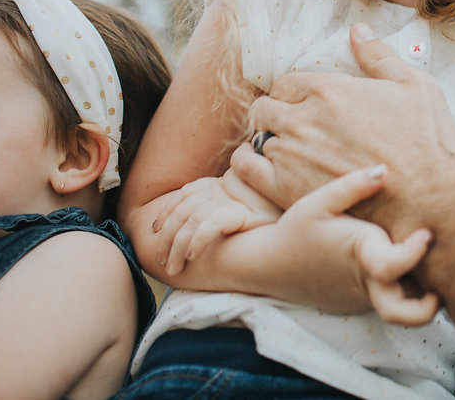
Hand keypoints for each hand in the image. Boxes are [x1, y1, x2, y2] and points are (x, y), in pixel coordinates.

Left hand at [152, 168, 280, 274]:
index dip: (167, 210)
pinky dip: (198, 238)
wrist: (300, 230)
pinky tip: (192, 255)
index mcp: (224, 186)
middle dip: (167, 235)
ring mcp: (236, 201)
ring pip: (193, 218)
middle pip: (185, 208)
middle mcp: (227, 190)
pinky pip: (213, 223)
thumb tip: (189, 231)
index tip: (154, 230)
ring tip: (173, 267)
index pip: (186, 193)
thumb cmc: (269, 229)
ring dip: (177, 245)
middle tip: (162, 260)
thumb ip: (219, 216)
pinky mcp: (245, 214)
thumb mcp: (242, 217)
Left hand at [232, 23, 454, 235]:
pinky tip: (270, 172)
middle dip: (277, 116)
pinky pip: (245, 168)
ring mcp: (290, 154)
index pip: (285, 83)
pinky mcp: (284, 189)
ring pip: (256, 137)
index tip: (306, 109)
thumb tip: (357, 29)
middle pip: (264, 108)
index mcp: (328, 89)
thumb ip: (379, 56)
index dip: (294, 95)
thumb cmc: (428, 142)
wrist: (428, 200)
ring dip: (269, 143)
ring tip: (289, 156)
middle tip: (296, 132)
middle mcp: (303, 118)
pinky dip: (250, 166)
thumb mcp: (415, 86)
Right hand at [262, 164, 439, 322]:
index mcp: (360, 256)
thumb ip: (352, 186)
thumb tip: (384, 170)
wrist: (270, 266)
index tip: (427, 233)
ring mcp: (365, 297)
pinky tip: (405, 260)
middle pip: (403, 314)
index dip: (414, 252)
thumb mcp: (318, 202)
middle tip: (442, 282)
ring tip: (429, 262)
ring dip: (420, 291)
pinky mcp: (361, 302)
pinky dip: (402, 285)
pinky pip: (389, 296)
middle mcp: (366, 283)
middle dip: (429, 307)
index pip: (393, 266)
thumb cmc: (297, 231)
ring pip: (403, 304)